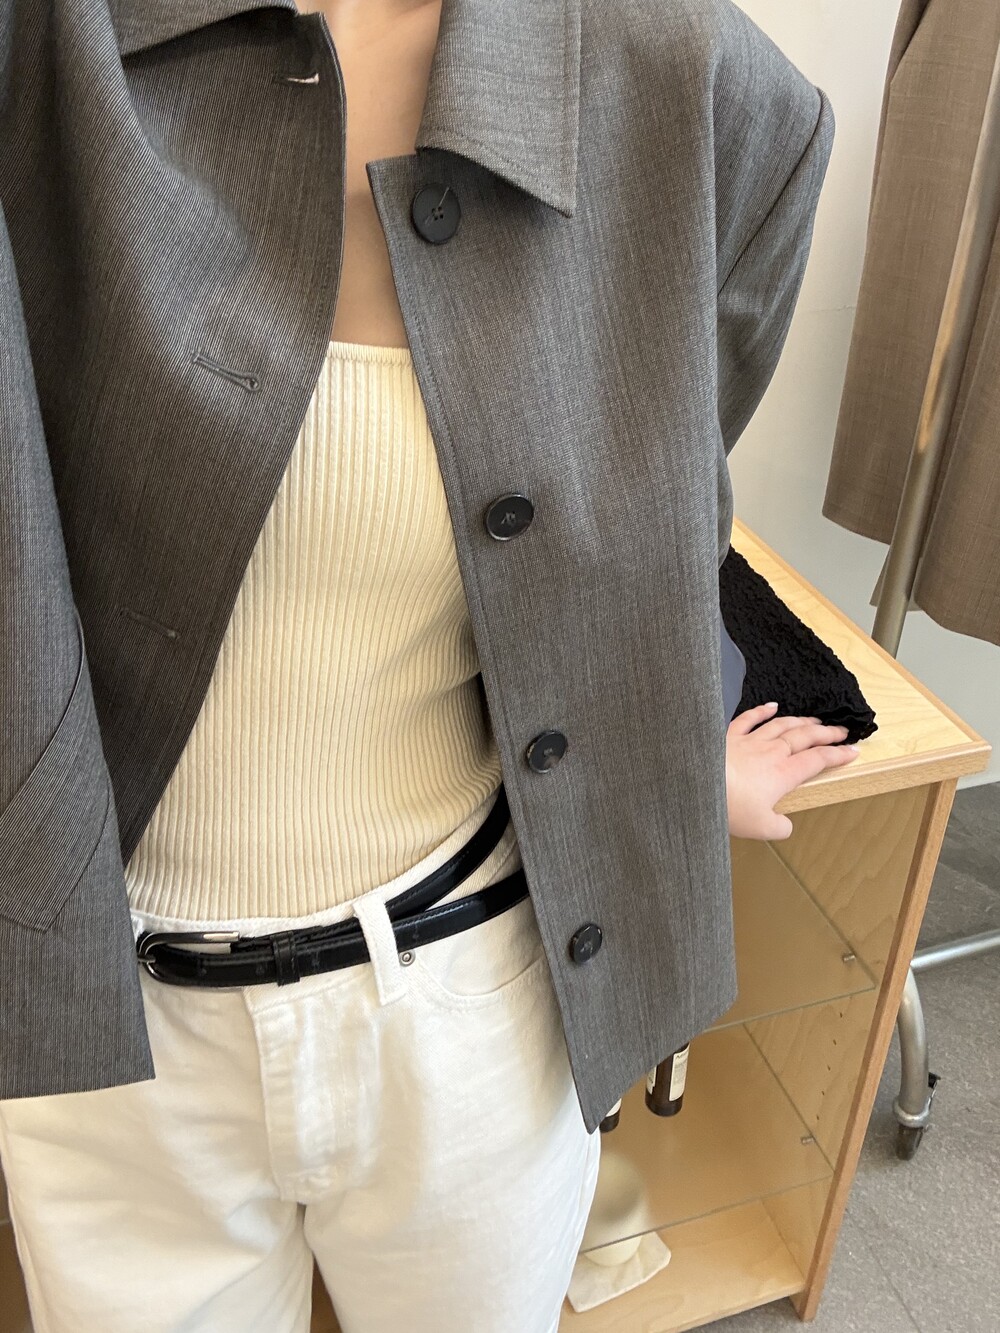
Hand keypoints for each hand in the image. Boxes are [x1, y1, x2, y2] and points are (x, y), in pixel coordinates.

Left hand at [726, 702, 860, 840]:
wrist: (698, 785)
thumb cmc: (729, 807)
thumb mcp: (761, 828)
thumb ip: (779, 827)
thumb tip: (786, 826)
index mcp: (784, 774)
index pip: (818, 760)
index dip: (837, 755)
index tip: (852, 751)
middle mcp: (771, 752)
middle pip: (805, 737)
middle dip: (826, 733)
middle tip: (841, 730)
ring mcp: (750, 741)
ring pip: (782, 725)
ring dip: (800, 721)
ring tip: (814, 720)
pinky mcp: (729, 736)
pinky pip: (749, 719)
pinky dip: (763, 711)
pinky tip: (772, 707)